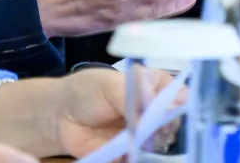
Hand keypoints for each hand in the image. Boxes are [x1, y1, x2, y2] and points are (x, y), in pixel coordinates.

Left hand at [0, 68, 173, 158]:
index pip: (181, 96)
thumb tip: (159, 112)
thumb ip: (135, 97)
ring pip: (163, 145)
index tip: (167, 112)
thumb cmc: (85, 91)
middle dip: (165, 129)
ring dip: (153, 147)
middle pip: (175, 123)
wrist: (59, 117)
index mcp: (155, 86)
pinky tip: (128, 153)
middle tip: (148, 130)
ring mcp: (145, 135)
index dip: (178, 106)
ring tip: (134, 141)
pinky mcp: (131, 154)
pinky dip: (139, 158)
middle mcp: (154, 111)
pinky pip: (143, 158)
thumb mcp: (109, 85)